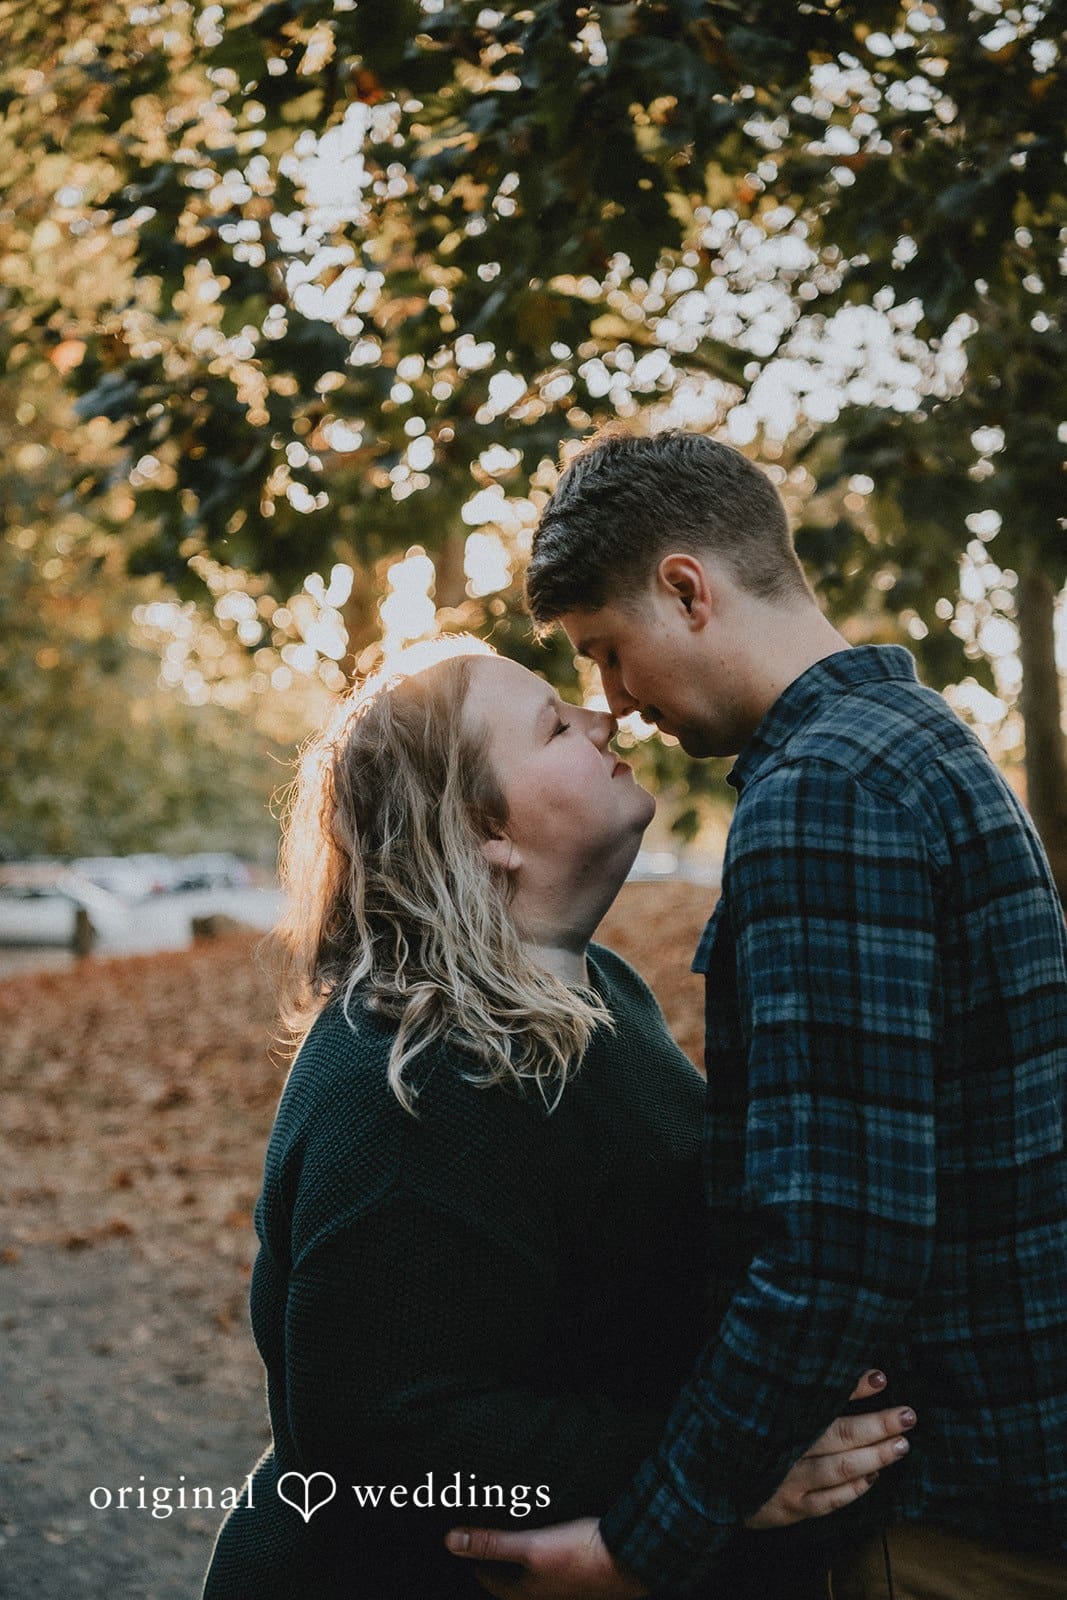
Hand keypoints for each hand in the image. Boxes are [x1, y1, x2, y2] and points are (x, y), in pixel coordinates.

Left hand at [444, 1517, 647, 1599]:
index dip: (476, 1563)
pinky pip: (554, 1570)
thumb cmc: (580, 1554)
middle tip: (488, 1542)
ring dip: (522, 1561)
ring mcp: (565, 1589)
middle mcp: (544, 1596)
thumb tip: (451, 1542)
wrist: (631, 1558)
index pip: (490, 1581)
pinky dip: (544, 1559)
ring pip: (534, 1577)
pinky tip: (552, 1542)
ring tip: (516, 1540)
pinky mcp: (583, 1578)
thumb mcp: (531, 1546)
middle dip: (498, 1563)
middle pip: (512, 1582)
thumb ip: (492, 1544)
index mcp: (527, 1593)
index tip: (467, 1547)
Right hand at [745, 1369, 916, 1529]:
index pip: (822, 1399)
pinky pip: (829, 1501)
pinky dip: (854, 1489)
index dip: (853, 1388)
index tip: (881, 1377)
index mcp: (777, 1417)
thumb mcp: (760, 1402)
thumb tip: (850, 1370)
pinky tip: (874, 1477)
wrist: (708, 1477)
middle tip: (907, 1416)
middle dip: (876, 1425)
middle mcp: (783, 1449)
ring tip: (901, 1445)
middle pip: (838, 1435)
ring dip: (874, 1457)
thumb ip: (800, 1386)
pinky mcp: (789, 1509)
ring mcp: (787, 1481)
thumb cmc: (743, 1432)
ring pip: (839, 1469)